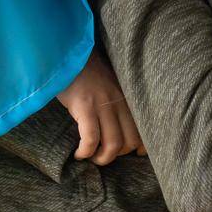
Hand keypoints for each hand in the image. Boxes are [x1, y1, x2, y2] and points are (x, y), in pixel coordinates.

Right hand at [56, 47, 146, 163]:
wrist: (68, 54)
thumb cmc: (86, 71)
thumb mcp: (110, 83)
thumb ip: (118, 100)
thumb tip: (118, 125)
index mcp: (126, 97)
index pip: (142, 129)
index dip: (139, 147)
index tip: (132, 154)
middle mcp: (119, 102)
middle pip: (130, 141)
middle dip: (117, 155)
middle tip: (102, 154)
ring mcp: (103, 104)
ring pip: (113, 144)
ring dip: (102, 158)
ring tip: (90, 157)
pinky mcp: (85, 106)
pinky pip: (91, 138)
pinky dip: (86, 151)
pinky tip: (78, 153)